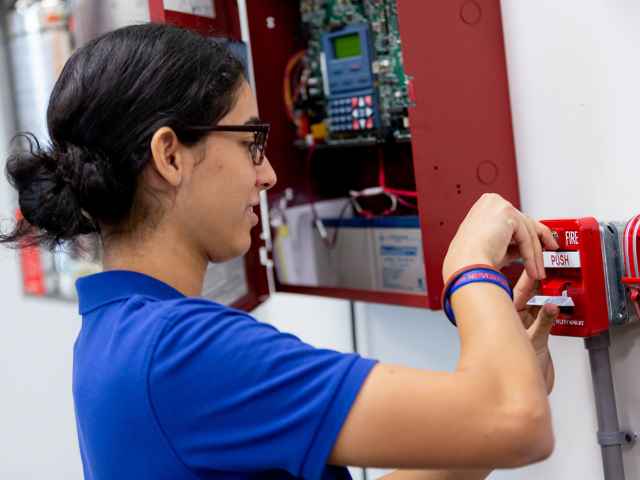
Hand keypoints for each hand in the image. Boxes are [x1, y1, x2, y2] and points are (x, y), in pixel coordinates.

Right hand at [442, 194, 558, 281]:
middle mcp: (491, 202)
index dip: (527, 235)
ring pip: (527, 231)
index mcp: (484, 207)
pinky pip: (526, 237)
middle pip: (523, 223)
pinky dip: (531, 256)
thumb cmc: (470, 260)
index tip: (538, 247)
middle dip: (537, 244)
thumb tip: (524, 249)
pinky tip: (532, 270)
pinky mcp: (507, 214)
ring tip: (536, 272)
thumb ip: (510, 243)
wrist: (466, 264)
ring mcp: (499, 205)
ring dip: (534, 255)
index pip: (513, 220)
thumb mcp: (494, 247)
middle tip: (544, 259)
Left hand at [513, 270, 557, 393]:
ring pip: (536, 305)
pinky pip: (546, 319)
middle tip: (545, 269)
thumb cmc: (512, 372)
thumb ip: (543, 325)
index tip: (532, 267)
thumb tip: (550, 307)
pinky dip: (552, 312)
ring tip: (553, 282)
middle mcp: (513, 322)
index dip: (523, 279)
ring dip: (545, 295)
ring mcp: (526, 328)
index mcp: (503, 318)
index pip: (513, 293)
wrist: (527, 392)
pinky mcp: (538, 336)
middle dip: (535, 283)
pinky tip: (556, 305)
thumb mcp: (532, 343)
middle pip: (525, 296)